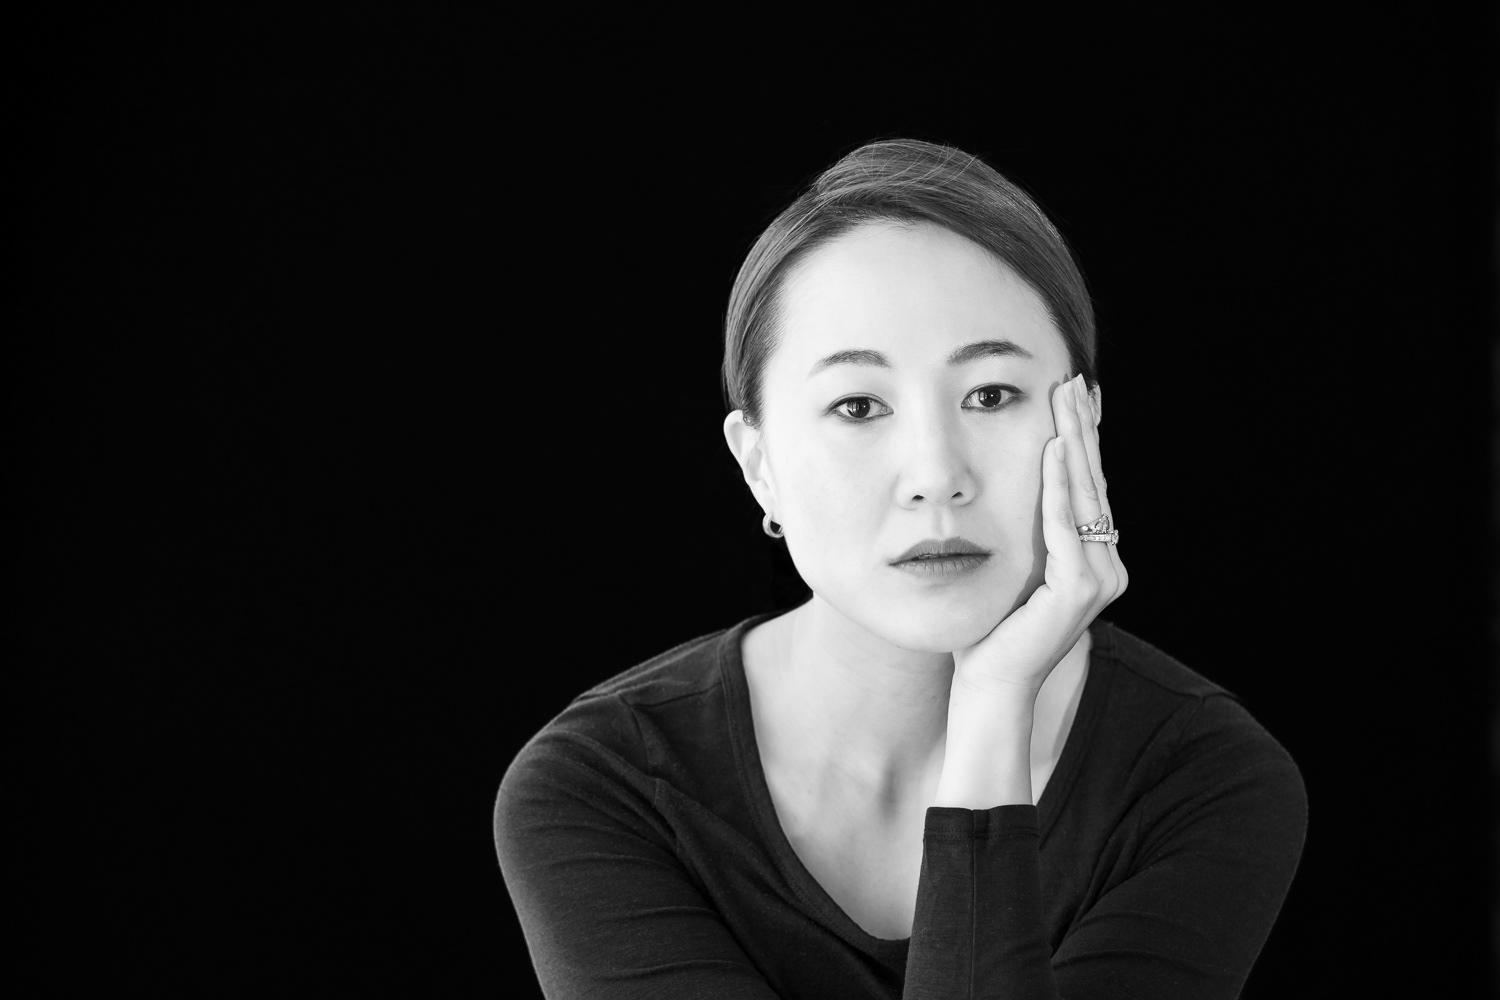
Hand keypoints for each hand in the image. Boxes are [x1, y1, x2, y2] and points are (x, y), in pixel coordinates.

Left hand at [951, 373, 1128, 697]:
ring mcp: (1101, 578)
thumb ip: (1027, 531)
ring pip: (1086, 495)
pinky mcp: (1080, 590)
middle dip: (1082, 428)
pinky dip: (1059, 485)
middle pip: (1094, 482)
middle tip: (1073, 381)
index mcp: (1094, 560)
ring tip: (1066, 399)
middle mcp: (1107, 566)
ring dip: (1075, 442)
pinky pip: (1067, 525)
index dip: (1083, 440)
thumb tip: (1016, 484)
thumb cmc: (990, 628)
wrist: (991, 683)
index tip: (1075, 396)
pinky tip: (1054, 449)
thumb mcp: (1012, 566)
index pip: (1089, 488)